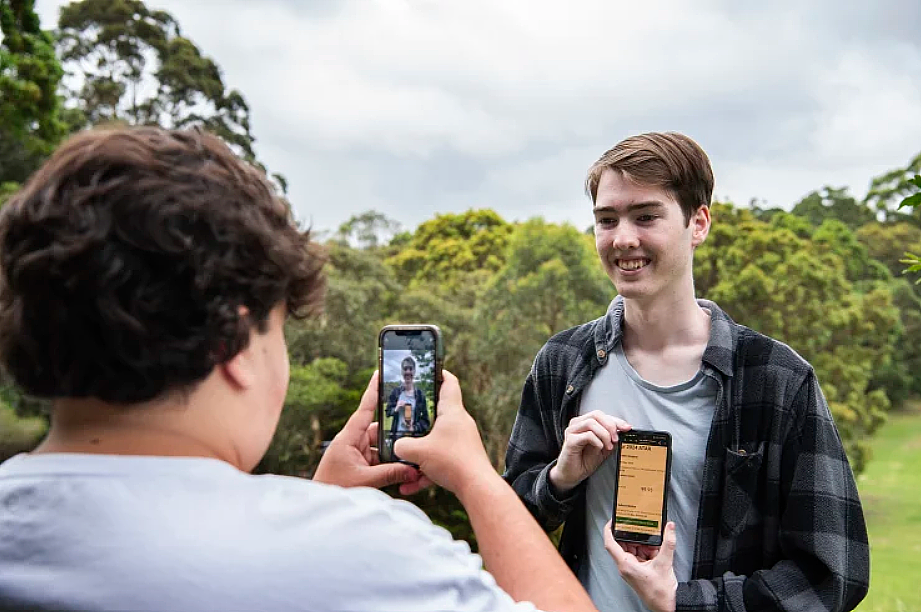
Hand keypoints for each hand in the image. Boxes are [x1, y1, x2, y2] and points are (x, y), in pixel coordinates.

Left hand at [313, 371, 428, 494]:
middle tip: (416, 421)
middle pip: (379, 428)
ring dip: (396, 449)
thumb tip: (414, 469)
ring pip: (382, 445)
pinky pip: (380, 459)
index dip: (373, 391)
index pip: (364, 409)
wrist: (320, 507)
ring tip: (414, 450)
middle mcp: (352, 442)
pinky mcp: (360, 465)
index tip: (380, 373)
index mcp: (348, 438)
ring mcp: (356, 453)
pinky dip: (392, 462)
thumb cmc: (334, 490)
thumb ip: (390, 473)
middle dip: (396, 428)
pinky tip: (406, 466)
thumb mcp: (365, 481)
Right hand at [393, 370, 494, 495]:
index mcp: (452, 411)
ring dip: (419, 450)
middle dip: (419, 415)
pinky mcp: (462, 458)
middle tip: (403, 414)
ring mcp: (462, 441)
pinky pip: (439, 460)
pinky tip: (409, 485)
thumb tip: (396, 447)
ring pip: (435, 440)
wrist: (476, 487)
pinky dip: (425, 471)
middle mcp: (459, 423)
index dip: (438, 373)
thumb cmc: (452, 461)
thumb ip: (402, 446)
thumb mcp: (419, 451)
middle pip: (438, 412)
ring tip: (402, 460)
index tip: (426, 371)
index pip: (449, 382)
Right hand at [548, 411, 629, 492]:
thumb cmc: (584, 460)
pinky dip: (597, 442)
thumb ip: (610, 438)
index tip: (627, 428)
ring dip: (604, 434)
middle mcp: (577, 424)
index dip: (616, 420)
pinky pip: (587, 435)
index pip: (601, 415)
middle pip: (596, 414)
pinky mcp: (570, 440)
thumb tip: (623, 430)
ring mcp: (572, 431)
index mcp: (584, 423)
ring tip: (608, 446)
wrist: (572, 475)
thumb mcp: (603, 447)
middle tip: (615, 439)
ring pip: (591, 423)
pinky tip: (599, 448)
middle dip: (610, 425)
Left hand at [604, 521, 677, 611]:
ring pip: (633, 549)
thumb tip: (669, 528)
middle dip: (632, 535)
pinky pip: (639, 555)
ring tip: (652, 540)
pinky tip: (655, 550)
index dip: (609, 530)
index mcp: (626, 565)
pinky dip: (647, 550)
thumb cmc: (660, 592)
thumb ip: (668, 543)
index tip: (612, 521)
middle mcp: (626, 566)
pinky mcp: (638, 570)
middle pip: (623, 544)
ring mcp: (632, 568)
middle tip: (638, 526)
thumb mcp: (665, 563)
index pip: (610, 543)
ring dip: (642, 544)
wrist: (666, 605)